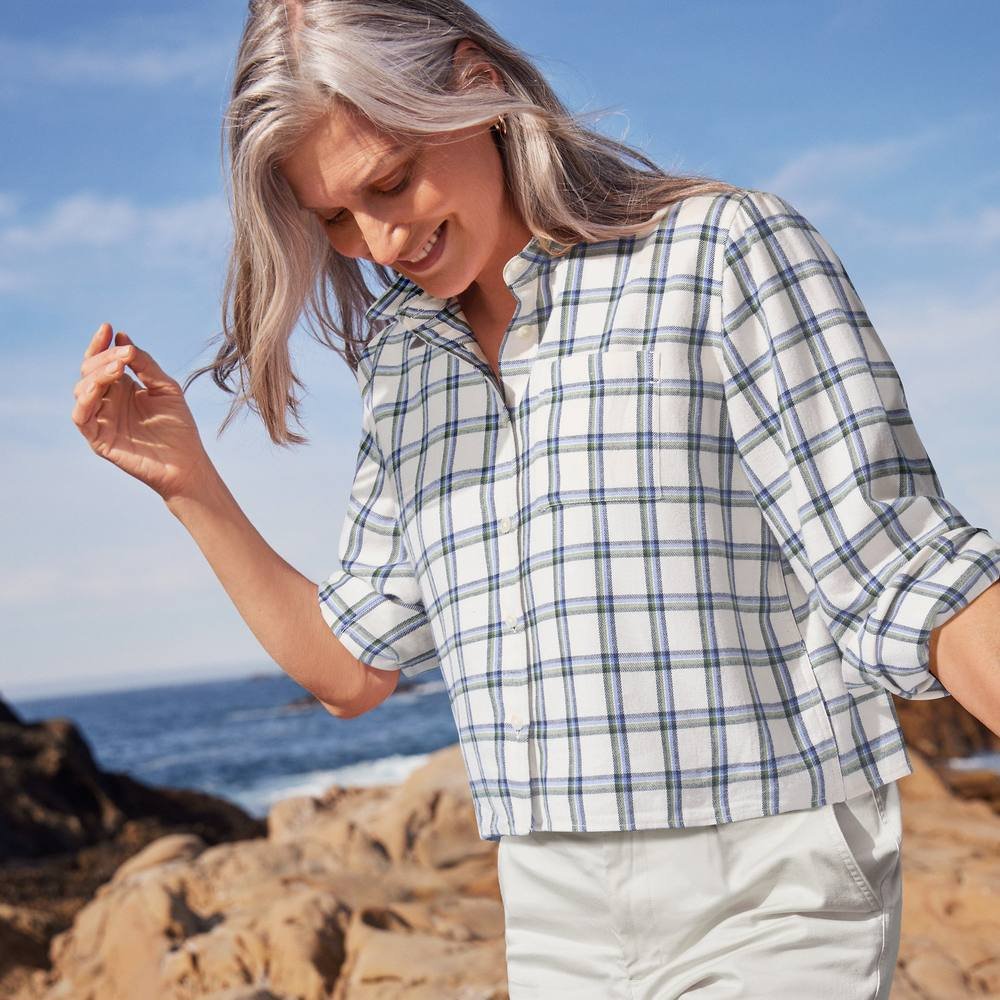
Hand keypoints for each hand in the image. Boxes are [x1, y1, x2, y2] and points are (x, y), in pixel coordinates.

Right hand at [71, 322, 213, 502]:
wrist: (187, 462)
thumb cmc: (178, 427)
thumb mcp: (165, 387)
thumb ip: (145, 365)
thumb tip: (122, 338)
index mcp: (121, 387)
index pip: (101, 361)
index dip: (100, 344)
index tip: (108, 327)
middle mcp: (108, 401)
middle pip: (90, 371)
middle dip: (104, 358)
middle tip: (125, 355)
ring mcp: (101, 419)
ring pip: (82, 390)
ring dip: (96, 375)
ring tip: (117, 368)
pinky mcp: (98, 439)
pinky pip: (81, 416)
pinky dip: (85, 399)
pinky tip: (99, 387)